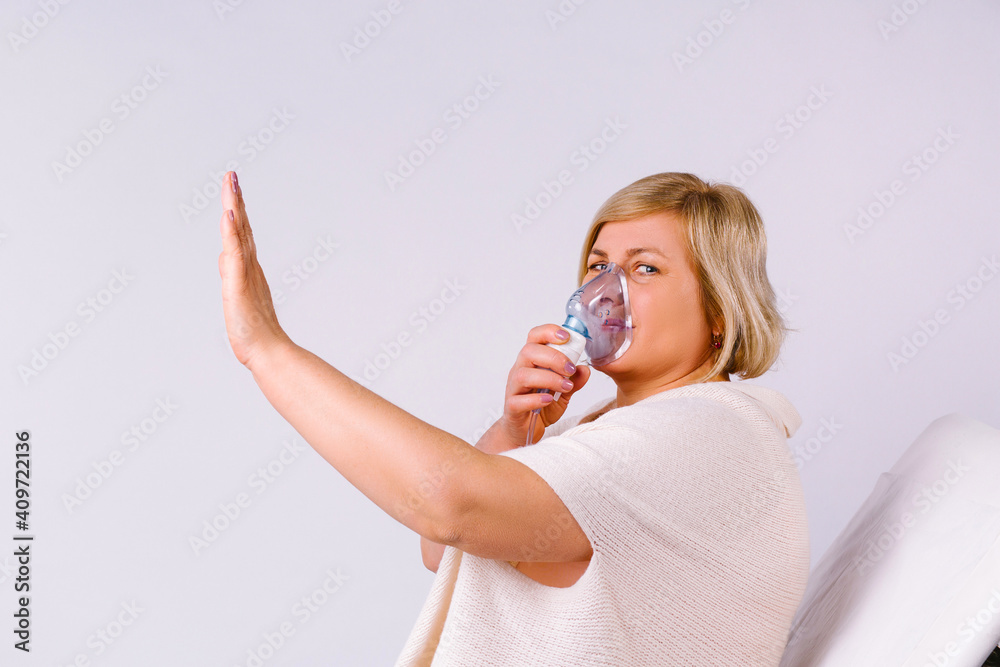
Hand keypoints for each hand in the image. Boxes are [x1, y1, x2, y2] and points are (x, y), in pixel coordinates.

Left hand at [218, 171, 290, 370]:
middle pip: (240, 226)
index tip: (233, 187)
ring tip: (231, 185)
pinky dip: (232, 234)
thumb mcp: (240, 298)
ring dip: (234, 208)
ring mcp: (245, 273)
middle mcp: (248, 266)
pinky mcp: (239, 283)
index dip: (236, 209)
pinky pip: (235, 254)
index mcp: (247, 268)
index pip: (240, 232)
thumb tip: (226, 258)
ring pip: (238, 234)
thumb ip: (235, 275)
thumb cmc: (255, 332)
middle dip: (235, 199)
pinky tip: (229, 217)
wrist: (267, 351)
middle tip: (232, 175)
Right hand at [492, 324, 590, 449]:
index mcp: (532, 361)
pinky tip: (549, 400)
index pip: (535, 337)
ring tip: (565, 386)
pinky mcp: (512, 407)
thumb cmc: (541, 406)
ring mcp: (514, 389)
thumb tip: (585, 369)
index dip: (549, 331)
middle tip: (570, 368)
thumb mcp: (563, 393)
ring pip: (523, 374)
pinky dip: (536, 399)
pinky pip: (519, 400)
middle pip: (528, 351)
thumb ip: (574, 380)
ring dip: (548, 378)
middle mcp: (520, 370)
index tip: (567, 337)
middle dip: (553, 357)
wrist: (524, 431)